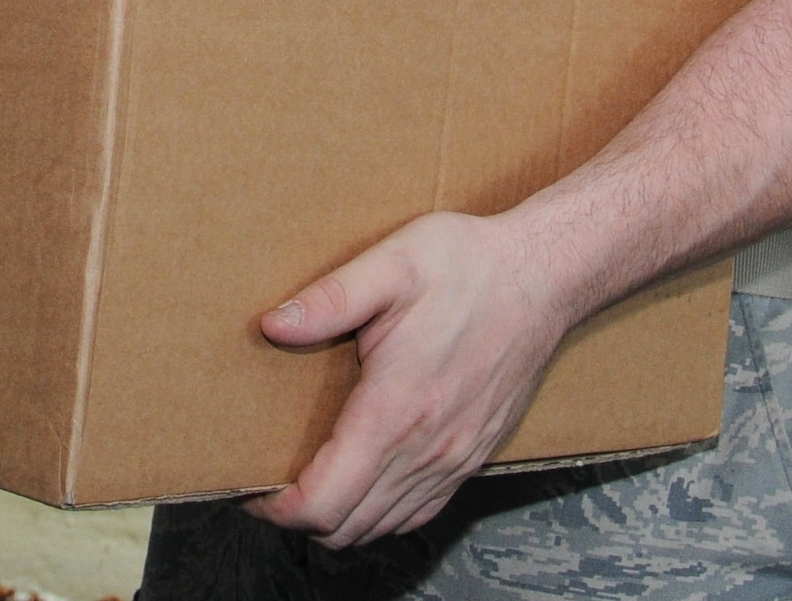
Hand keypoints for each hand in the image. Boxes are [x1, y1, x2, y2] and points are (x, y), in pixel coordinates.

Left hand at [244, 209, 580, 548]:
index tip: (250, 489)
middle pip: (347, 526)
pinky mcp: (474, 456)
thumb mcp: (390, 264)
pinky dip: (382, 514)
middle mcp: (426, 449)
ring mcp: (455, 459)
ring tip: (308, 482)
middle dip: (299, 516)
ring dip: (339, 518)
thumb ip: (328, 300)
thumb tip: (272, 326)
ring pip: (382, 526)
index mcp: (395, 409)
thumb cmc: (465, 265)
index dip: (277, 508)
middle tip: (268, 483)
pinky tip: (365, 483)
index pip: (325, 500)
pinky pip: (420, 513)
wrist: (541, 277)